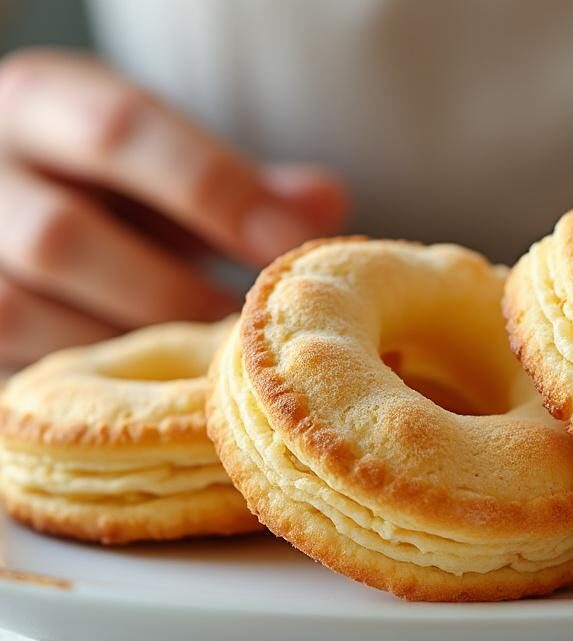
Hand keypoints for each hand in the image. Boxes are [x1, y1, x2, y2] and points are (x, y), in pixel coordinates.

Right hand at [0, 49, 348, 367]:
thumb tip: (324, 205)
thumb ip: (239, 184)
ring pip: (24, 313)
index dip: (215, 192)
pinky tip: (148, 388)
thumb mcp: (166, 166)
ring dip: (126, 347)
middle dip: (169, 292)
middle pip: (62, 238)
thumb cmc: (114, 186)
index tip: (290, 245)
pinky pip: (16, 365)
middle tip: (240, 328)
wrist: (22, 204)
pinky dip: (91, 382)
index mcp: (41, 104)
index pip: (122, 131)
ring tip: (200, 365)